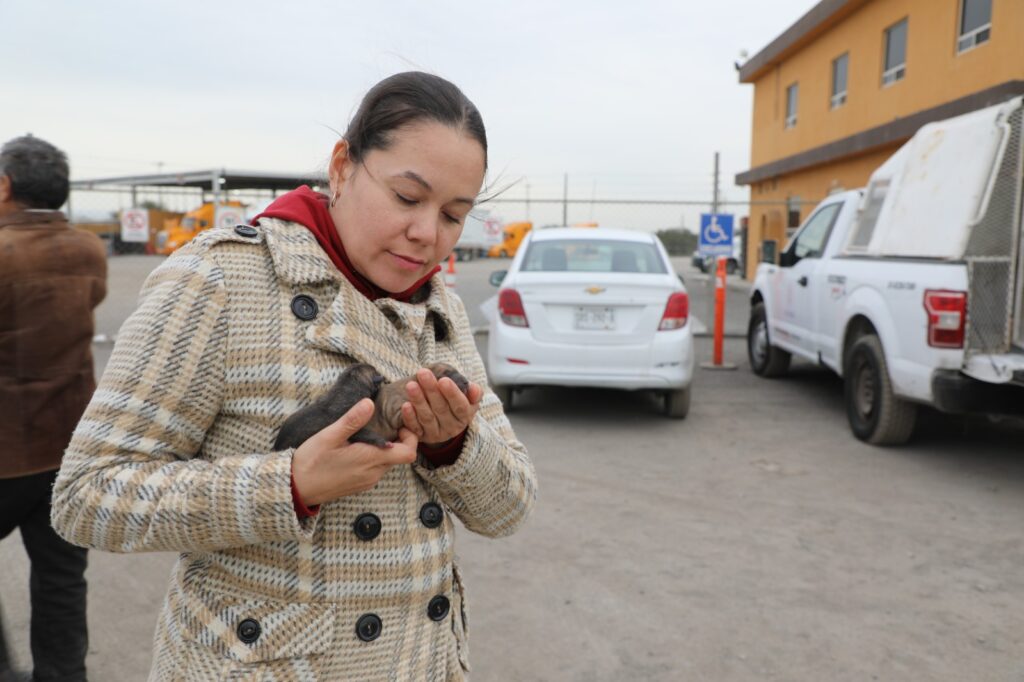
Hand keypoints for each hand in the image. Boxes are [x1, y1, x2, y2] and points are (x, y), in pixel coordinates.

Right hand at [292, 398, 417, 506]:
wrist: (295, 488)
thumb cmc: (310, 461)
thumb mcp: (329, 436)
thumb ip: (352, 420)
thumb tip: (370, 403)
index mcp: (370, 459)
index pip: (409, 453)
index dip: (411, 437)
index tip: (399, 423)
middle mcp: (374, 473)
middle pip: (400, 456)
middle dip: (398, 438)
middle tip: (386, 421)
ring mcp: (367, 481)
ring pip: (388, 462)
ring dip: (385, 447)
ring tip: (371, 430)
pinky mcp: (360, 484)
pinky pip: (376, 469)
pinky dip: (375, 456)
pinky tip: (359, 445)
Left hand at [401, 368, 482, 446]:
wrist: (441, 418)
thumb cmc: (454, 400)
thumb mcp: (467, 396)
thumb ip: (473, 392)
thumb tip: (474, 389)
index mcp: (465, 416)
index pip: (460, 406)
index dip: (452, 393)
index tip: (443, 380)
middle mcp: (452, 428)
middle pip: (441, 409)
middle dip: (431, 390)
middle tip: (423, 373)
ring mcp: (436, 434)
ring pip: (427, 417)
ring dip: (419, 401)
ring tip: (411, 385)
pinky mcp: (421, 437)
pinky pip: (415, 428)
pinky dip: (410, 417)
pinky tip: (405, 405)